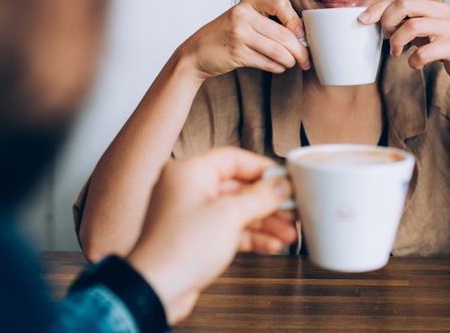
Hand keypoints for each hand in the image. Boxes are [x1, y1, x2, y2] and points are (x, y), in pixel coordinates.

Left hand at [125, 148, 296, 324]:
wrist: (155, 290)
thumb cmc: (179, 248)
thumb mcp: (229, 215)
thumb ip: (260, 197)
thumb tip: (281, 185)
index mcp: (189, 171)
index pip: (233, 159)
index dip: (263, 169)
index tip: (286, 179)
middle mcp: (187, 188)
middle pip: (238, 187)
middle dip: (268, 201)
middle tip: (293, 208)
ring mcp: (191, 214)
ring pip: (236, 211)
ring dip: (264, 222)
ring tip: (289, 232)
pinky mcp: (195, 238)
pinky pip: (229, 229)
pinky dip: (250, 236)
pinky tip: (272, 244)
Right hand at [180, 0, 309, 81]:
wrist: (196, 52)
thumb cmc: (225, 36)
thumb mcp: (242, 19)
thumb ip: (266, 21)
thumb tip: (301, 35)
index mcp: (248, 4)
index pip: (280, 3)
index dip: (295, 19)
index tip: (301, 33)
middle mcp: (243, 16)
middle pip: (283, 33)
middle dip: (299, 50)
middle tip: (306, 59)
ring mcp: (239, 35)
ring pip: (278, 50)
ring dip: (290, 61)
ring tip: (292, 63)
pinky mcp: (237, 54)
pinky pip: (267, 62)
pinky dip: (277, 67)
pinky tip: (278, 67)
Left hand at [359, 0, 449, 84]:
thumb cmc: (440, 42)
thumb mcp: (421, 25)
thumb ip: (402, 18)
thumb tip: (370, 17)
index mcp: (430, 1)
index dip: (377, 8)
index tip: (362, 20)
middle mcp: (441, 9)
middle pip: (404, 4)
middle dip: (387, 21)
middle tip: (386, 37)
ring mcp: (449, 27)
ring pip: (412, 26)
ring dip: (397, 42)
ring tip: (396, 52)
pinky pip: (424, 52)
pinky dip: (413, 61)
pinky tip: (414, 63)